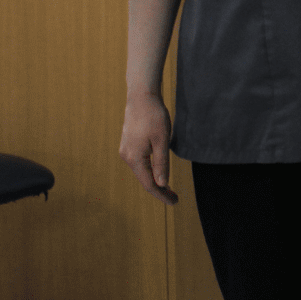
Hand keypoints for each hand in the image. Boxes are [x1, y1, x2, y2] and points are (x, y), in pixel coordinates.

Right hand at [120, 90, 177, 204]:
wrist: (141, 97)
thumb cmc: (154, 117)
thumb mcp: (162, 141)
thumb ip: (161, 163)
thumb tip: (161, 184)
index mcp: (134, 158)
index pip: (149, 184)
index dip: (161, 195)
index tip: (174, 202)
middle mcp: (127, 157)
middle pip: (144, 179)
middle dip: (159, 189)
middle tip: (174, 198)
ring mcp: (126, 151)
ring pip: (142, 171)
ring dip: (154, 180)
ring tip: (168, 188)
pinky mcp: (129, 145)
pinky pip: (140, 163)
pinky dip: (150, 170)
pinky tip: (158, 172)